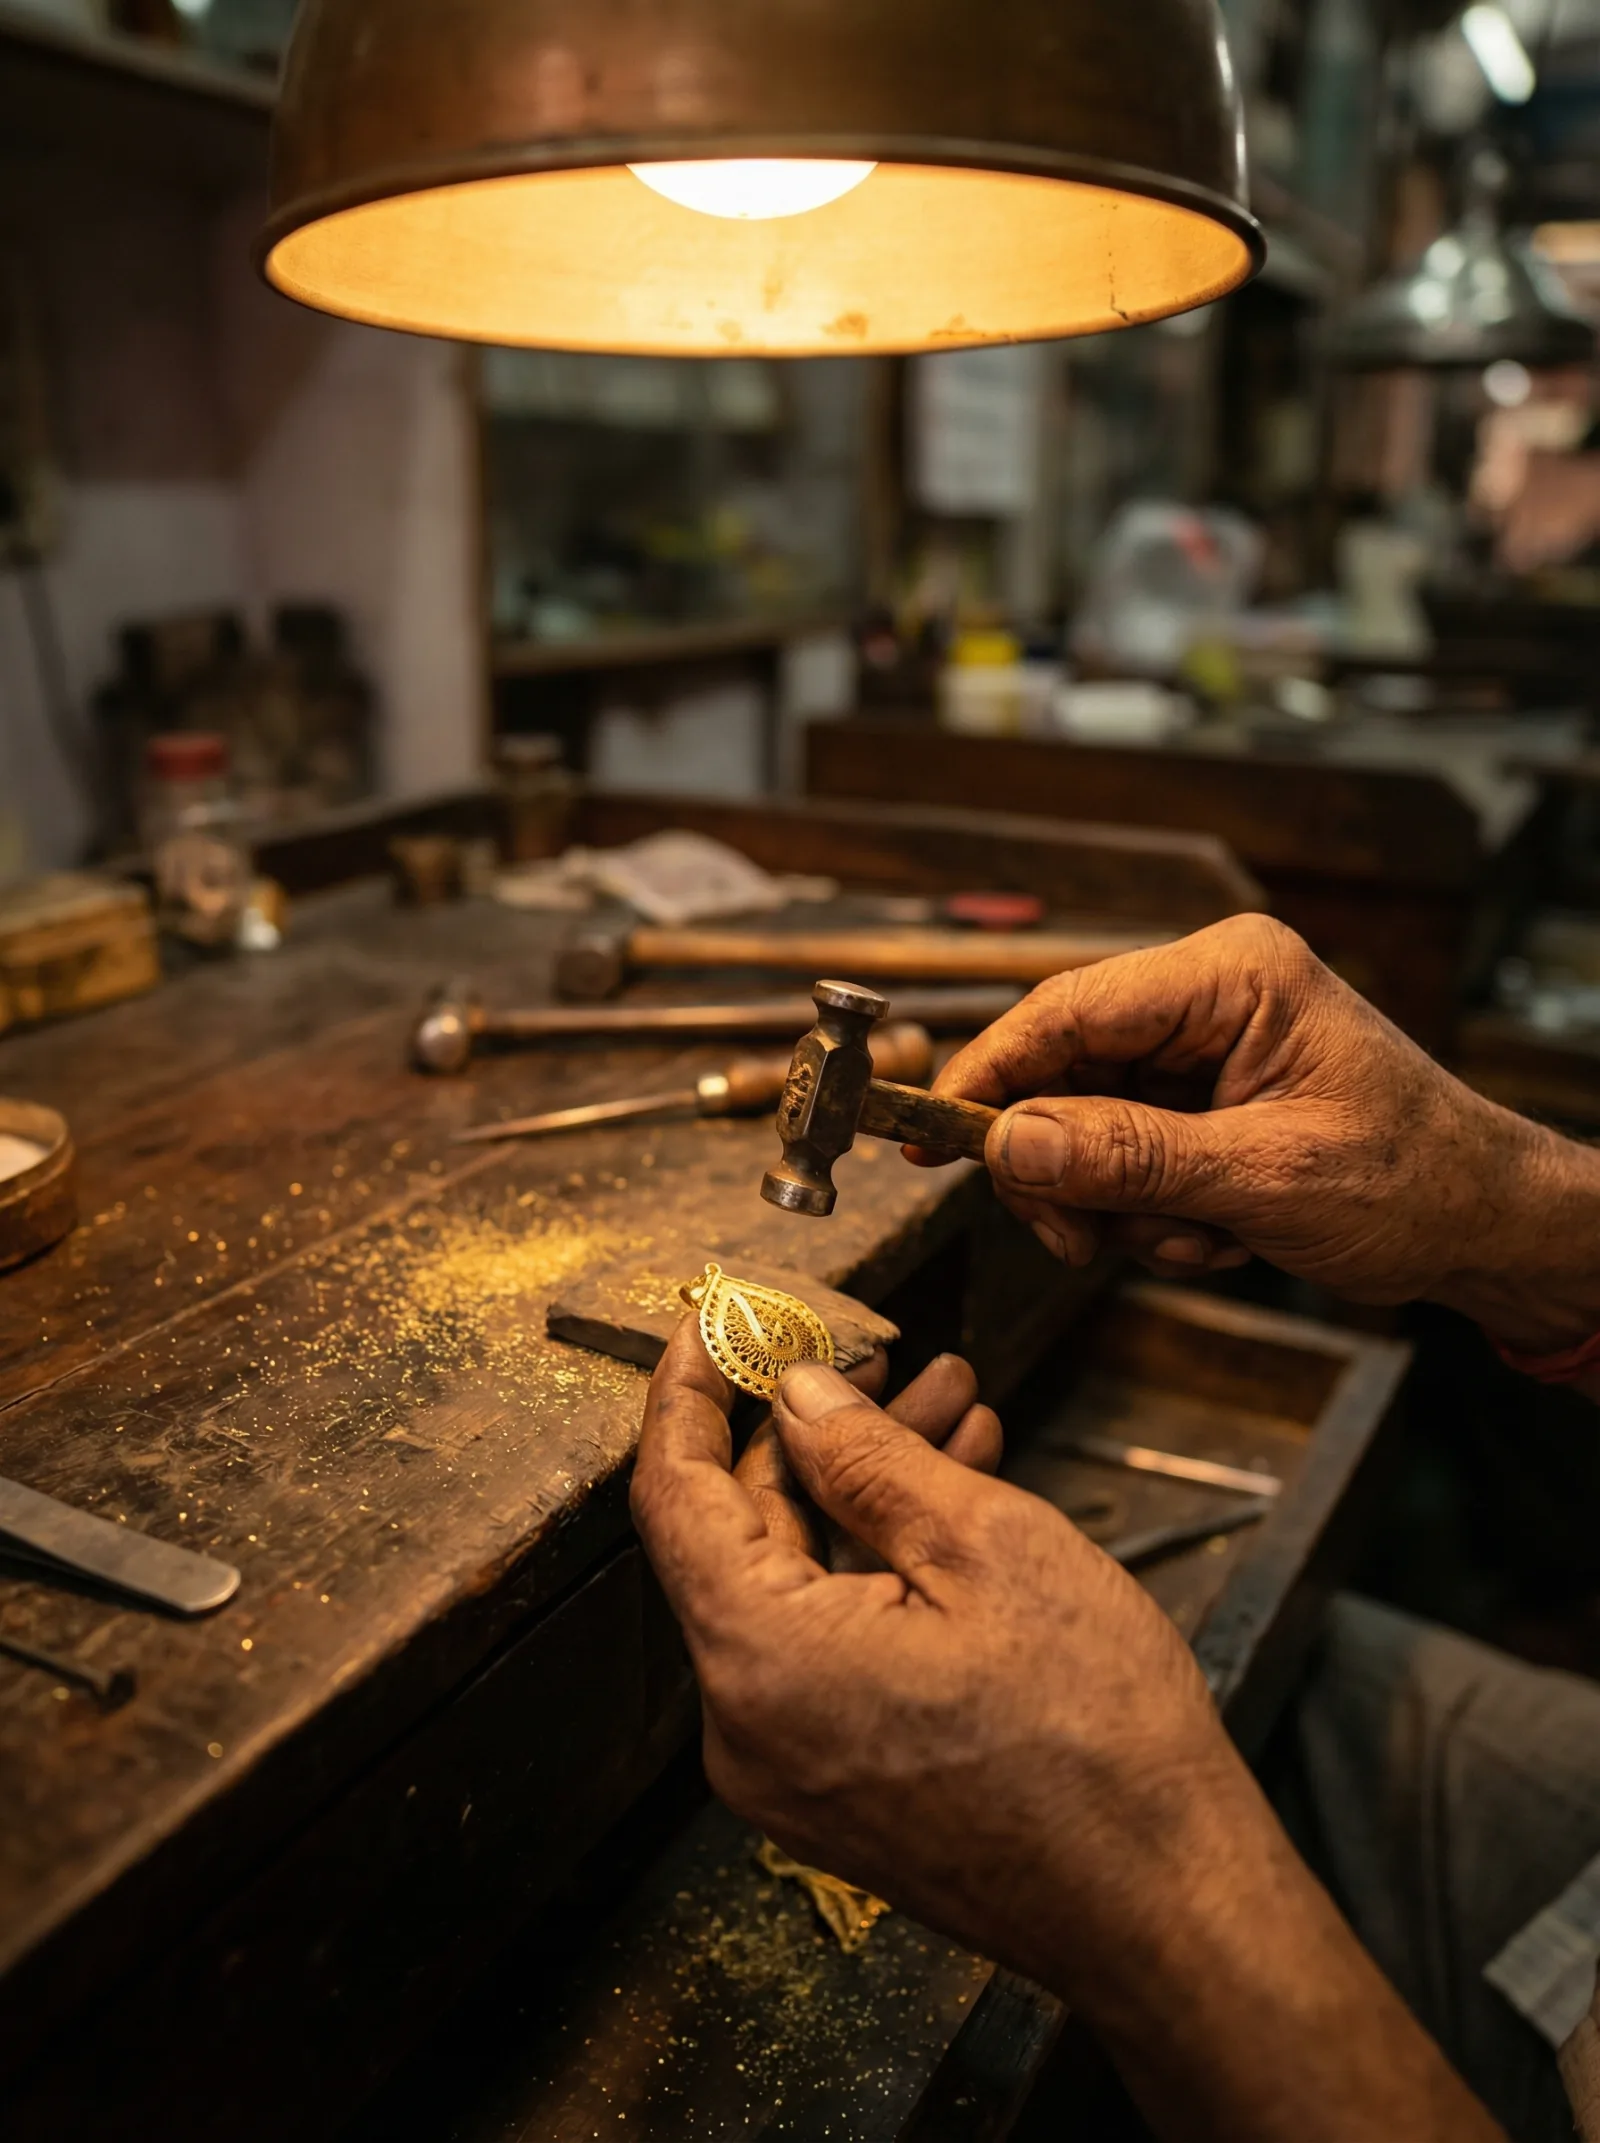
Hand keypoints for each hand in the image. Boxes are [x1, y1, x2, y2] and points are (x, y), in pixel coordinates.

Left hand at [632, 1323, 1499, 2140]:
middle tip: (883, 1354)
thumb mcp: (990, 1549)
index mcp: (760, 1659)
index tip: (719, 1319)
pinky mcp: (836, 1785)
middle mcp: (745, 1723)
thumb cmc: (1099, 1744)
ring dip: (864, 1490)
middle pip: (740, 1535)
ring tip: (952, 1406)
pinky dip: (878, 1566)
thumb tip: (796, 1396)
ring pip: (797, 1583)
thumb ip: (870, 1459)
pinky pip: (828, 1643)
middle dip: (815, 1431)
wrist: (1169, 1913)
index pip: (673, 1491)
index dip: (690, 1391)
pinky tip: (954, 1495)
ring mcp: (789, 1764)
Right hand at [923, 913, 1599, 1357]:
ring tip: (1195, 1239)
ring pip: (1083, 1126)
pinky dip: (1149, 1212)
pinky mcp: (1201, 1098)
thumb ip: (1127, 1158)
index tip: (931, 1138)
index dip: (991, 1075)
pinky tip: (1214, 1234)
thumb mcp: (1264, 1178)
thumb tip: (1008, 1143)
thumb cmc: (1415, 1183)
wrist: (1485, 1228)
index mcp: (1230, 974)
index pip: (1067, 1010)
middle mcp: (1207, 996)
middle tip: (1084, 1242)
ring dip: (1119, 1205)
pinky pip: (1121, 1155)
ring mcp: (1202, 1047)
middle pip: (1063, 1073)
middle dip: (1068, 1171)